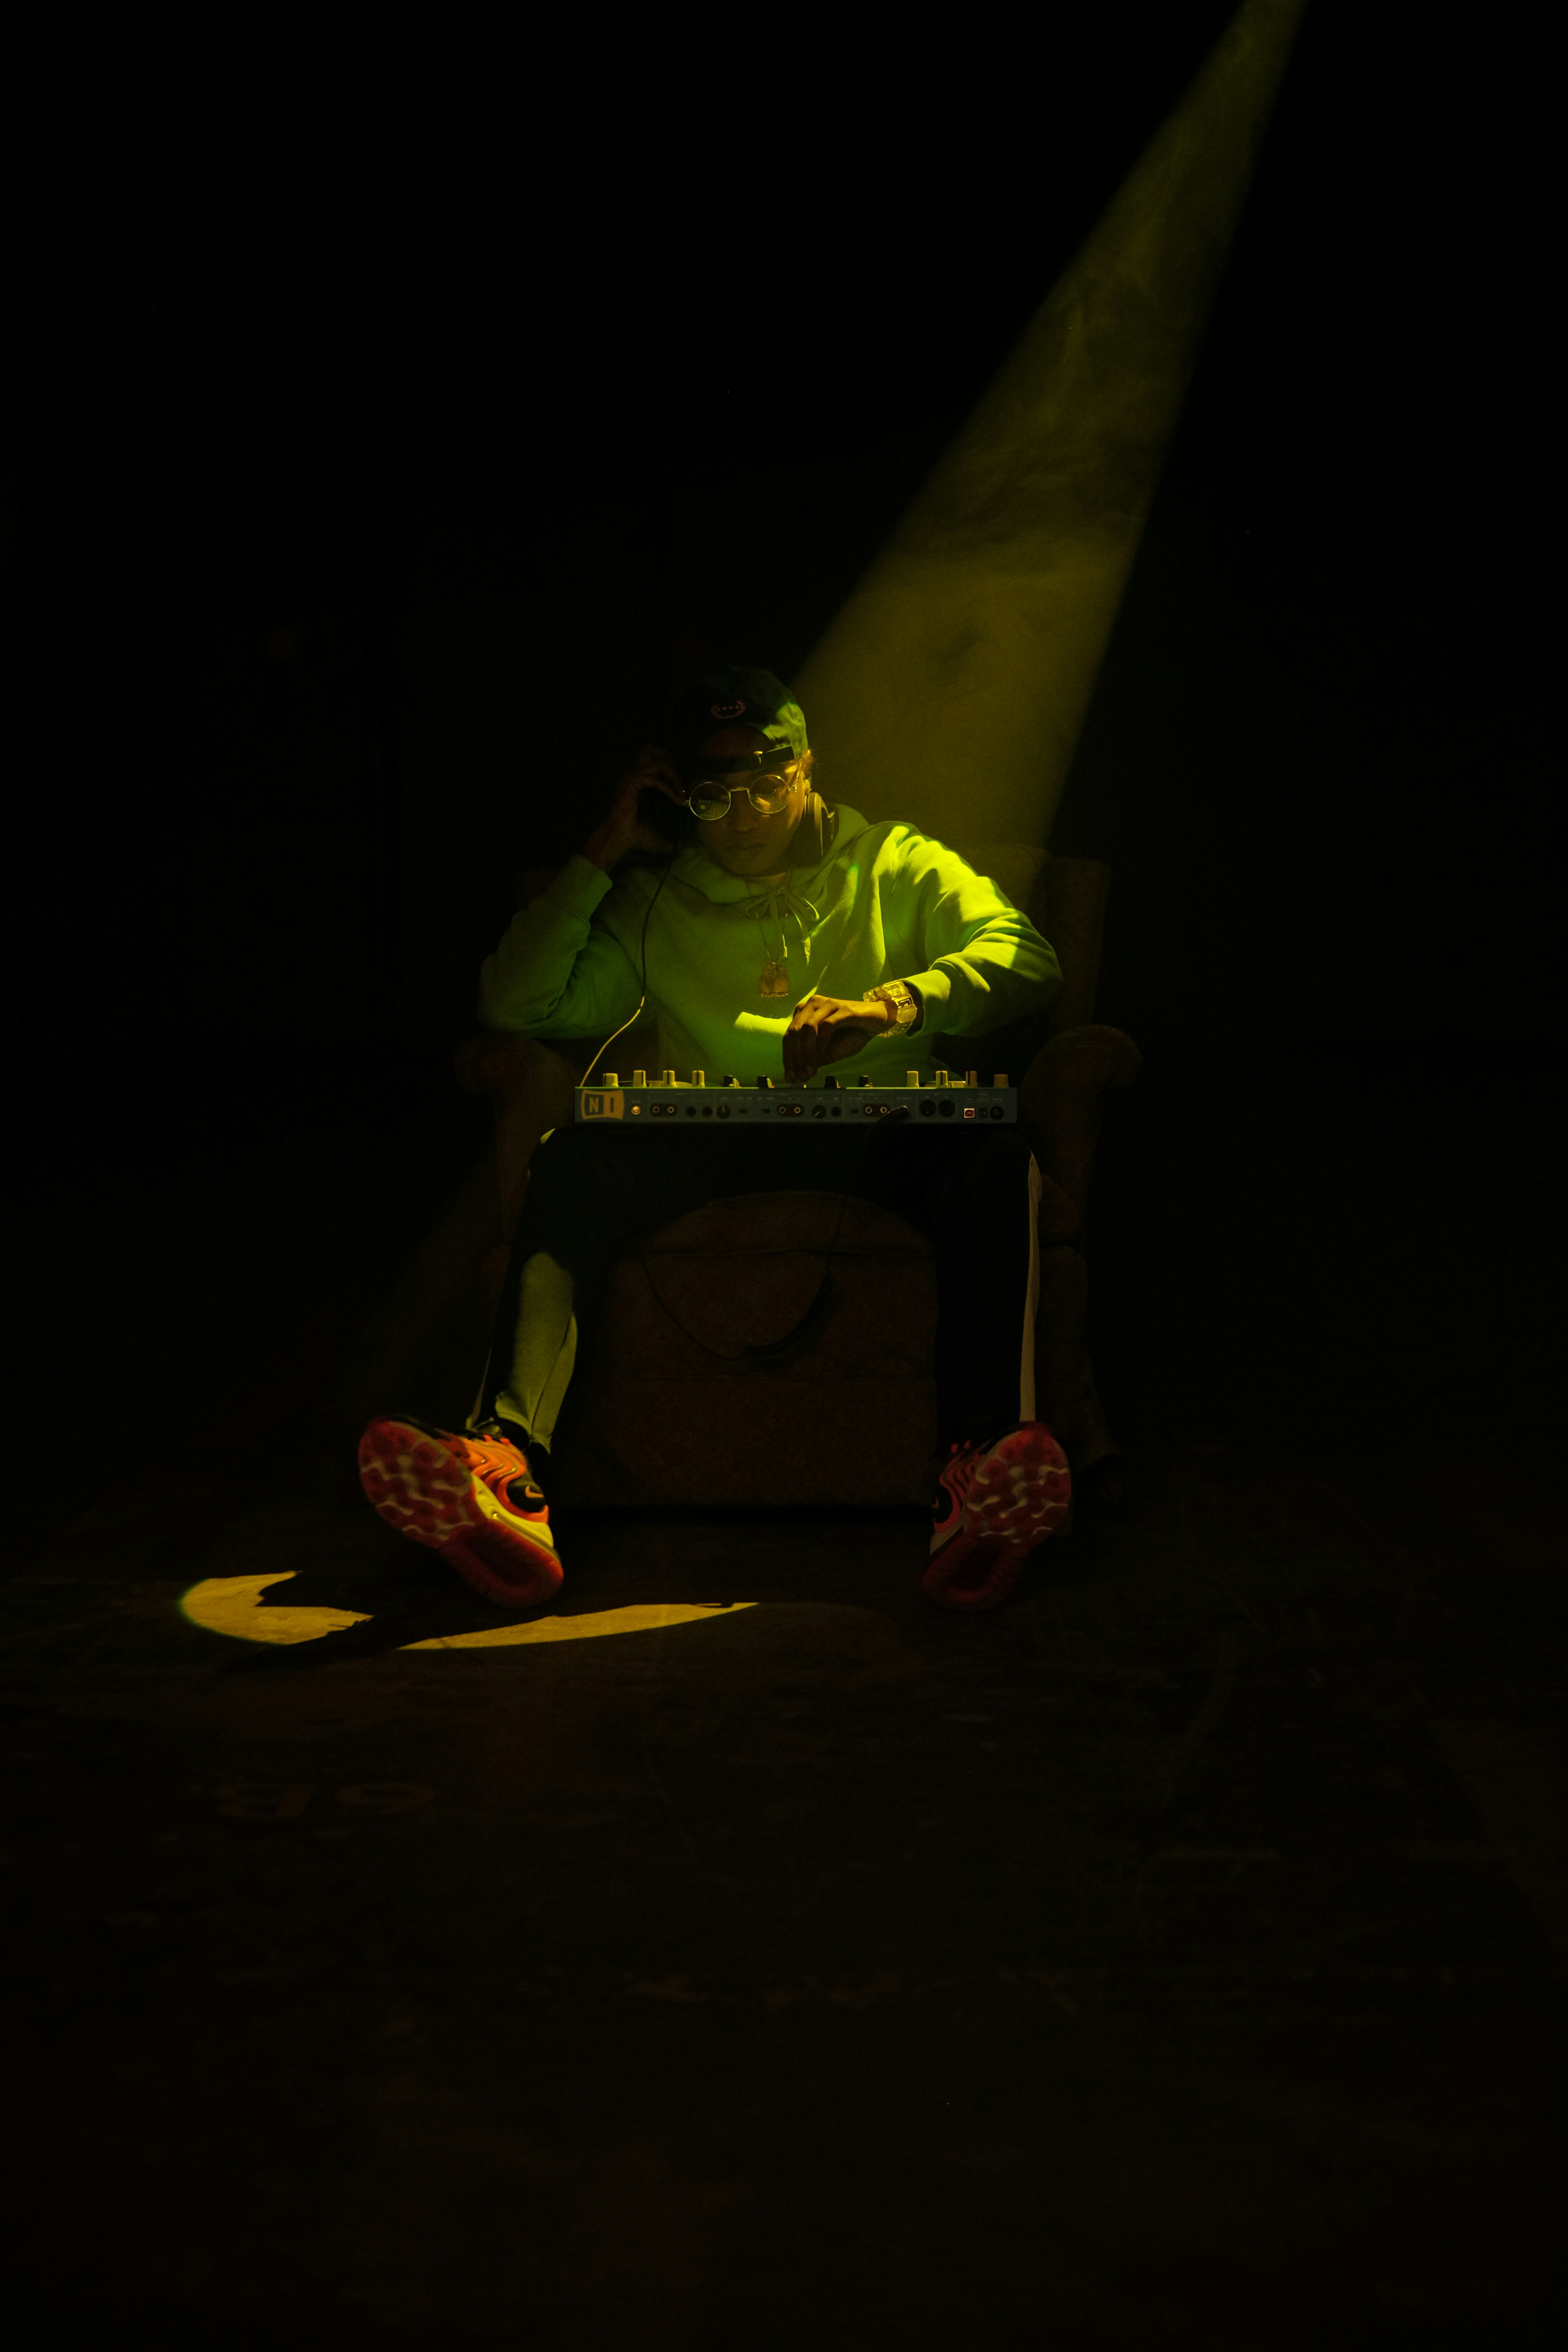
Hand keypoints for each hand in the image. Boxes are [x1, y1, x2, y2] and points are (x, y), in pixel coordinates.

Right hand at [581, 746, 685, 871]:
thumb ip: (668, 833)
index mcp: (639, 783)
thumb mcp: (657, 832)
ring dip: (674, 775)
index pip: (656, 762)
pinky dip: (669, 788)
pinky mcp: (632, 781)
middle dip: (670, 761)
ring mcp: (632, 777)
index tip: (683, 792)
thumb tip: (681, 844)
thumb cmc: (634, 836)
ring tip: (681, 792)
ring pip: (659, 761)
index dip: (672, 771)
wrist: (619, 839)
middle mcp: (635, 776)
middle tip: (679, 782)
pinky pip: (656, 778)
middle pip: (652, 750)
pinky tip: (676, 800)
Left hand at [783, 992, 894, 1082]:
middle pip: (794, 1032)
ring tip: (809, 1070)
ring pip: (807, 1029)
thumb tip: (798, 1073)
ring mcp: (826, 1005)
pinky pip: (826, 1027)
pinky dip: (820, 1045)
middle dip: (795, 1058)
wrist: (876, 1022)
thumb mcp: (829, 1051)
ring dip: (806, 1053)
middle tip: (799, 1076)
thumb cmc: (852, 1035)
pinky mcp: (841, 1009)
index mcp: (804, 1013)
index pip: (789, 1036)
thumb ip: (813, 1058)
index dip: (788, 1058)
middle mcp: (812, 1005)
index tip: (790, 1077)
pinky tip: (821, 1058)